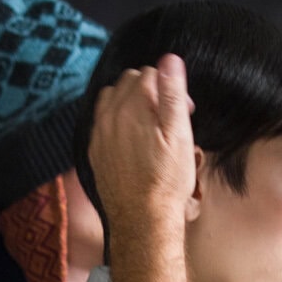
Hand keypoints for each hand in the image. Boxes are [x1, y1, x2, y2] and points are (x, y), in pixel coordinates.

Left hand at [89, 56, 197, 239]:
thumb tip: (169, 60)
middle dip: (150, 91)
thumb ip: (172, 94)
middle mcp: (110, 114)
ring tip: (150, 126)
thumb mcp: (179, 135)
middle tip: (169, 119)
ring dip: (130, 103)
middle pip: (129, 81)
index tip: (185, 111)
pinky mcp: (96, 150)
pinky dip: (117, 121)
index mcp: (132, 105)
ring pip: (112, 98)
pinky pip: (103, 121)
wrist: (142, 220)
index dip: (171, 88)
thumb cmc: (165, 181)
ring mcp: (99, 132)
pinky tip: (133, 141)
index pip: (150, 73)